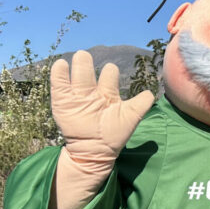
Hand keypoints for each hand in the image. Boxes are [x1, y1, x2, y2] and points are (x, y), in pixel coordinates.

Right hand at [51, 50, 154, 171]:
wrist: (95, 151)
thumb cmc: (114, 134)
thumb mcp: (131, 118)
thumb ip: (141, 104)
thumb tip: (151, 92)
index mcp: (108, 92)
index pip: (109, 73)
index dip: (110, 70)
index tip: (110, 71)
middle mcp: (92, 91)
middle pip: (89, 69)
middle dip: (86, 61)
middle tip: (85, 57)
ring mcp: (76, 96)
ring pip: (76, 73)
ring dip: (77, 64)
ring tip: (80, 57)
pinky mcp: (62, 101)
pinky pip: (58, 84)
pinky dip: (59, 73)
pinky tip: (62, 65)